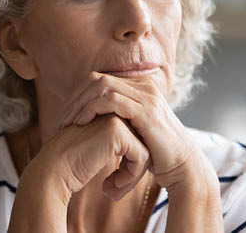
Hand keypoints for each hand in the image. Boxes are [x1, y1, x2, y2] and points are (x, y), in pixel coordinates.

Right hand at [23, 114, 150, 201]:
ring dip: (134, 175)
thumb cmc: (73, 166)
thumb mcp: (100, 150)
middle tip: (116, 189)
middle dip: (135, 169)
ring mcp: (115, 117)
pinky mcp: (117, 131)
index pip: (136, 137)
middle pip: (143, 141)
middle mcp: (114, 110)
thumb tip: (146, 155)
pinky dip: (132, 175)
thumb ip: (120, 145)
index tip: (117, 181)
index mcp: (109, 111)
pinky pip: (142, 156)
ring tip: (115, 188)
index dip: (131, 163)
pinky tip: (112, 186)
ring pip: (146, 149)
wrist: (52, 172)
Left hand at [57, 71, 203, 188]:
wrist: (182, 165)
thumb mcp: (133, 131)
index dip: (78, 95)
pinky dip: (92, 109)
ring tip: (70, 122)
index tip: (66, 116)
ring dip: (81, 103)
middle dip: (76, 98)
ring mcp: (147, 96)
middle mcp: (143, 86)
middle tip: (64, 120)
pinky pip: (112, 100)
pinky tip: (83, 123)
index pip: (99, 79)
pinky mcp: (147, 110)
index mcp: (139, 87)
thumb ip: (116, 121)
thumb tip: (92, 121)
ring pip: (102, 86)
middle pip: (97, 78)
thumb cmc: (157, 153)